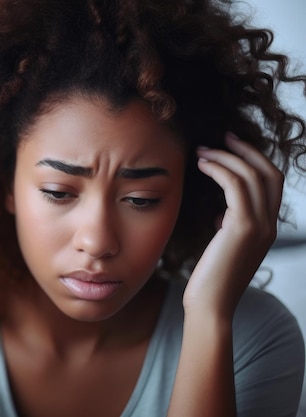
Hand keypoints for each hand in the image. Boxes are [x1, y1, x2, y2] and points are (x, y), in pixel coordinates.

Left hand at [183, 132, 283, 317]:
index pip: (271, 183)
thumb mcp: (224, 247)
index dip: (254, 160)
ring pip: (252, 175)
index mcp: (267, 228)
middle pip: (268, 172)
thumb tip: (221, 212)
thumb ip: (230, 227)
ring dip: (226, 157)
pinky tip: (201, 165)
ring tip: (201, 151)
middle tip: (221, 137)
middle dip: (246, 150)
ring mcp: (259, 226)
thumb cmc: (210, 279)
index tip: (230, 146)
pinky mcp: (242, 227)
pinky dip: (219, 169)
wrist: (210, 306)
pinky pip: (235, 186)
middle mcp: (269, 225)